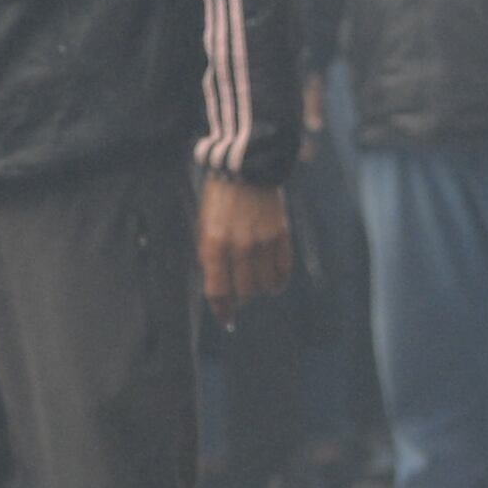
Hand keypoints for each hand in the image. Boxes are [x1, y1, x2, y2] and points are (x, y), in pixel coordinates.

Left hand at [198, 174, 292, 306]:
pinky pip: (283, 270)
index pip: (218, 290)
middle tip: (239, 297)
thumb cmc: (219, 198)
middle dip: (240, 299)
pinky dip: (278, 281)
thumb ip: (211, 255)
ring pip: (265, 285)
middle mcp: (239, 247)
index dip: (222, 309)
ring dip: (260, 291)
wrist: (244, 168)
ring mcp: (262, 242)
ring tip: (255, 286)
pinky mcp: (281, 235)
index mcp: (214, 244)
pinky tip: (273, 281)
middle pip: (244, 292)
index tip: (225, 319)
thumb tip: (220, 285)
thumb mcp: (204, 226)